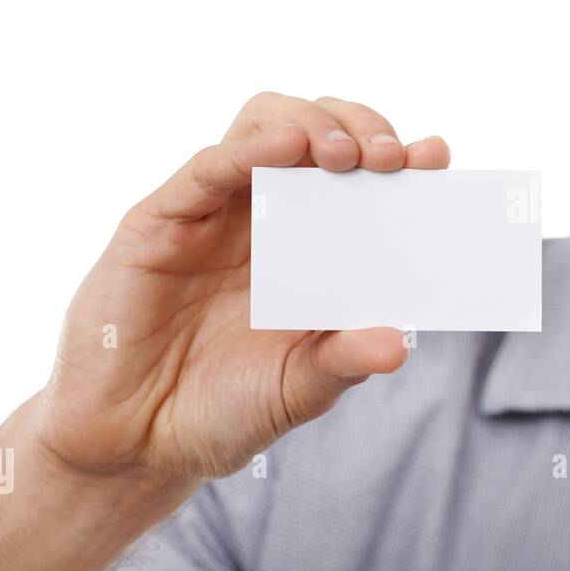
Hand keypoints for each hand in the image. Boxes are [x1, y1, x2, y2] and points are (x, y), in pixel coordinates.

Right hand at [35, 92, 449, 481]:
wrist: (134, 446)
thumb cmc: (221, 410)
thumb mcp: (298, 389)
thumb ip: (345, 360)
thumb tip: (400, 344)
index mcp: (310, 248)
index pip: (361, 180)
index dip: (400, 160)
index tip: (435, 157)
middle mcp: (266, 219)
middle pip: (317, 132)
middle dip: (362, 129)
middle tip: (392, 159)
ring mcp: (213, 215)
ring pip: (263, 126)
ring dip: (312, 124)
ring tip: (346, 154)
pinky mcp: (159, 223)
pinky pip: (207, 169)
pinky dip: (250, 149)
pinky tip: (287, 147)